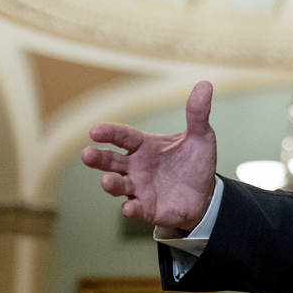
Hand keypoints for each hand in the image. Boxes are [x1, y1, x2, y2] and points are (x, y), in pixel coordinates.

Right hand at [82, 81, 218, 231]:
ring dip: (110, 184)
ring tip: (106, 181)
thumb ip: (198, 113)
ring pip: (118, 185)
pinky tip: (129, 208)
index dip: (109, 133)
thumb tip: (205, 84)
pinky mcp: (147, 208)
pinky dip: (131, 209)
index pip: (123, 136)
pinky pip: (135, 208)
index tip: (95, 130)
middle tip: (87, 154)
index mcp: (144, 146)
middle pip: (111, 161)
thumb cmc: (196, 163)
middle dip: (98, 158)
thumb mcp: (201, 136)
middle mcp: (136, 166)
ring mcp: (139, 188)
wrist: (206, 194)